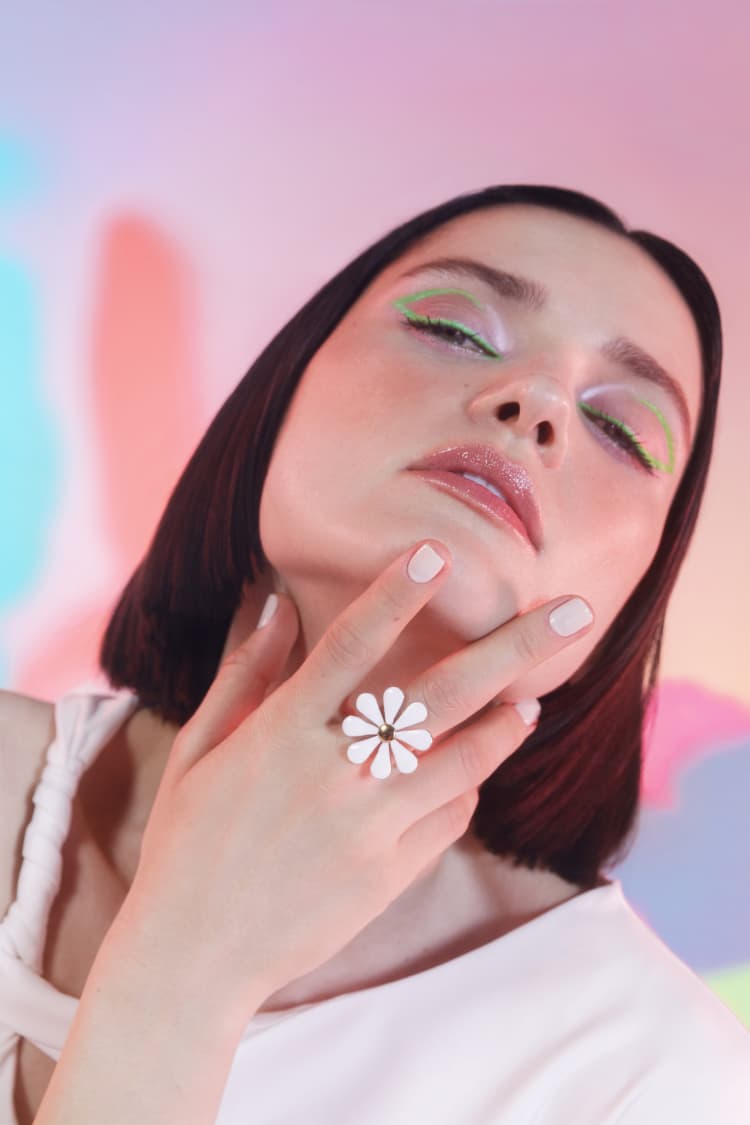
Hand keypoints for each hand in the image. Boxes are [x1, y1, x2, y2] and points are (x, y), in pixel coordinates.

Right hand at [118, 540, 593, 1022]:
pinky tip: (474, 769)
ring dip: (507, 723)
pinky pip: (450, 818)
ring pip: (465, 761)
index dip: (396, 595)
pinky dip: (467, 787)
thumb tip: (277, 606)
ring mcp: (370, 828)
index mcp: (280, 733)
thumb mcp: (197, 752)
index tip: (438, 552)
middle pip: (440, 696)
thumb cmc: (186, 843)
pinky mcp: (390, 874)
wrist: (196, 954)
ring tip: (534, 699)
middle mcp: (334, 773)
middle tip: (574, 612)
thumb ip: (243, 676)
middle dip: (514, 649)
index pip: (350, 646)